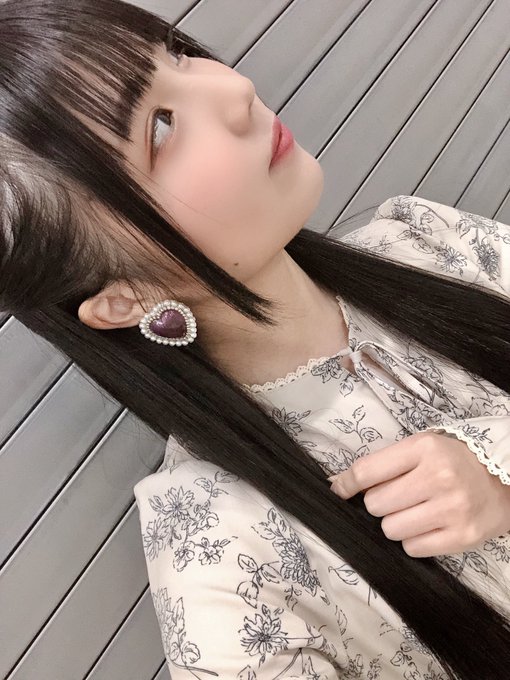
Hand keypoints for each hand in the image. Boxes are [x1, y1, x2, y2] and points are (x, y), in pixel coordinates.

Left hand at [328, 431, 509, 557]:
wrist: (505, 479)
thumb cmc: (454, 461)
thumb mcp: (421, 448)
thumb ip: (384, 464)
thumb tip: (338, 483)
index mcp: (424, 449)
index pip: (367, 471)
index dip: (346, 483)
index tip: (339, 489)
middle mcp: (438, 477)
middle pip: (375, 504)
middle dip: (379, 503)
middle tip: (398, 497)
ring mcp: (452, 509)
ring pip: (391, 529)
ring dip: (395, 523)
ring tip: (414, 511)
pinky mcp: (462, 536)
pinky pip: (412, 548)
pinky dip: (413, 540)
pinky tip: (427, 524)